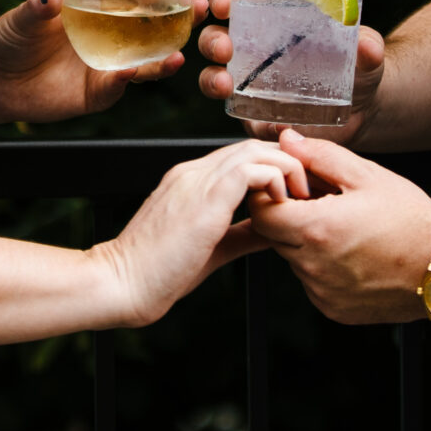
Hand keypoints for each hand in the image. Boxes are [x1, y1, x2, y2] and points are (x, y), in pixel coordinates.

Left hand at [0, 0, 208, 133]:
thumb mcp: (23, 16)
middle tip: (203, 5)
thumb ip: (38, 6)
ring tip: (183, 50)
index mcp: (94, 4)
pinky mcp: (96, 92)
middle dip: (180, 14)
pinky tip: (133, 72)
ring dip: (167, 53)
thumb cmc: (8, 37)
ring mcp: (105, 63)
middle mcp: (107, 32)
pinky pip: (119, 86)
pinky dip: (127, 79)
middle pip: (152, 22)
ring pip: (146, 58)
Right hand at [94, 140, 311, 327]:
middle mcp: (193, 172)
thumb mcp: (213, 247)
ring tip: (303, 194)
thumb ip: (244, 232)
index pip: (243, 155)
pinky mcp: (203, 198)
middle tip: (309, 188)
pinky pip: (248, 170)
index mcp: (191, 181)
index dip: (277, 166)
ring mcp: (195, 181)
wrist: (121, 284)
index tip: (298, 190)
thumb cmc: (160, 273)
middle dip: (288, 161)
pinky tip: (283, 202)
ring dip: (287, 167)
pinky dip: (274, 179)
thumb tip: (276, 229)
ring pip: (254, 150)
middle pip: (252, 146)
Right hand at [196, 0, 388, 143]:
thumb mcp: (366, 53)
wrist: (364, 112)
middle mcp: (251, 52)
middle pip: (213, 39)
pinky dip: (244, 118)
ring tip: (226, 84)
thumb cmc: (358, 68)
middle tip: (226, 48)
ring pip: (211, 78)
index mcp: (269, 24)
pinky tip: (265, 121)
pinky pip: (239, 118)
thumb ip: (368, 45)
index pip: (234, 3)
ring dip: (211, 78)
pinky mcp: (255, 117)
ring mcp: (249, 86)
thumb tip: (366, 43)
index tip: (223, 4)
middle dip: (211, 40)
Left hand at [245, 131, 430, 324]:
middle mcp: (314, 266)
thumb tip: (289, 141)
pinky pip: (313, 283)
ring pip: (293, 261)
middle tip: (322, 205)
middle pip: (275, 237)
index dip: (268, 197)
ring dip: (307, 243)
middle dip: (289, 218)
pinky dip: (323, 268)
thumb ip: (321, 156)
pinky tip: (352, 254)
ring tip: (344, 230)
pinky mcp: (334, 309)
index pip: (260, 213)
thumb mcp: (367, 176)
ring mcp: (323, 292)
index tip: (288, 190)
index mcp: (317, 229)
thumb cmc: (411, 221)